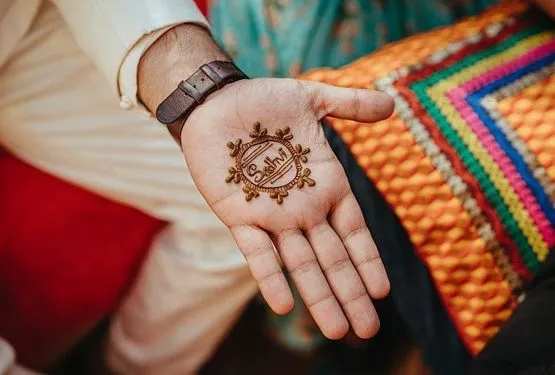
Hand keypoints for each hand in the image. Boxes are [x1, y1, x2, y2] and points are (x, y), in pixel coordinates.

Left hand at [180, 78, 393, 338]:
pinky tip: (283, 305)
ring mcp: (272, 216)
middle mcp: (303, 209)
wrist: (216, 102)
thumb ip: (349, 106)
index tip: (383, 292)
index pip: (354, 232)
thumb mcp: (312, 100)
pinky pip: (257, 251)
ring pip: (301, 264)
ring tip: (336, 330)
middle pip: (333, 259)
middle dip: (350, 294)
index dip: (367, 261)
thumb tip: (392, 105)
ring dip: (318, 296)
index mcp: (326, 186)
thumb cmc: (265, 101)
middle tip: (367, 330)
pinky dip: (269, 276)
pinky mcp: (239, 216)